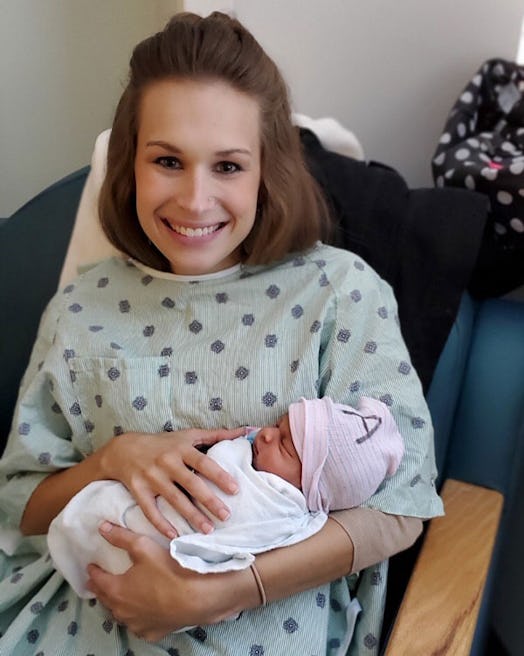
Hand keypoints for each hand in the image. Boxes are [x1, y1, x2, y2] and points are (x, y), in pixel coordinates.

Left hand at [86, 523, 254, 639]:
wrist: (196, 597)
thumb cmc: (168, 570)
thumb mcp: (144, 547)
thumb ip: (122, 538)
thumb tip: (102, 528)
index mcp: (117, 590)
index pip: (98, 580)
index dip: (94, 572)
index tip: (91, 566)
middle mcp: (122, 611)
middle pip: (106, 599)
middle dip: (101, 589)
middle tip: (96, 583)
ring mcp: (137, 624)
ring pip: (121, 614)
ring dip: (116, 604)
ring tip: (115, 597)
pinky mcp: (152, 631)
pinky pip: (138, 625)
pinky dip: (135, 618)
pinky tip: (138, 614)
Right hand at [98, 427, 243, 536]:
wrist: (124, 449)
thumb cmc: (163, 443)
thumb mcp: (187, 435)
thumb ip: (216, 435)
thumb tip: (245, 430)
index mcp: (181, 449)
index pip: (203, 463)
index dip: (219, 476)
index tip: (235, 489)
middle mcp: (167, 462)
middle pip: (191, 483)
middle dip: (209, 501)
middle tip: (226, 516)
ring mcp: (151, 477)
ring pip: (174, 499)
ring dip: (191, 516)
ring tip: (208, 530)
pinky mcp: (138, 490)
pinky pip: (150, 510)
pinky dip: (161, 523)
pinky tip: (174, 535)